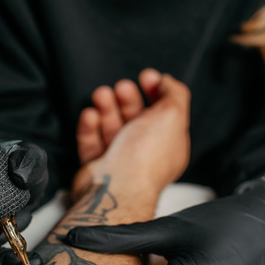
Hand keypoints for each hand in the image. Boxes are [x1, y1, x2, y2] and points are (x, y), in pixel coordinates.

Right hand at [73, 68, 189, 198]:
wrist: (116, 187)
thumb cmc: (145, 159)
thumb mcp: (173, 115)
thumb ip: (175, 93)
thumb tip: (168, 81)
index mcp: (169, 144)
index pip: (165, 113)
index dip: (156, 91)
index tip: (146, 77)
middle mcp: (146, 153)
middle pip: (136, 118)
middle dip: (128, 98)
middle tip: (122, 87)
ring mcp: (120, 160)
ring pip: (112, 127)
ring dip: (106, 108)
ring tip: (101, 95)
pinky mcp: (97, 166)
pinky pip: (91, 142)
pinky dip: (89, 127)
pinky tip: (90, 115)